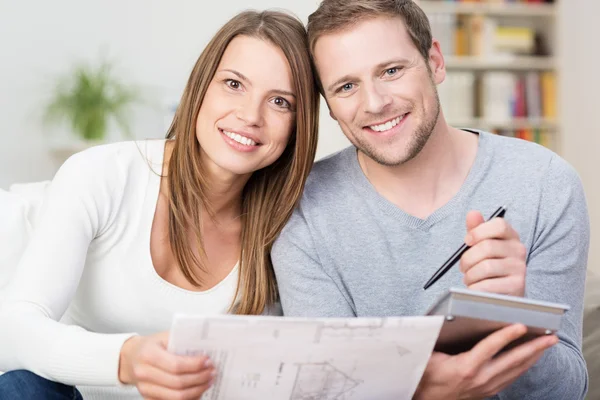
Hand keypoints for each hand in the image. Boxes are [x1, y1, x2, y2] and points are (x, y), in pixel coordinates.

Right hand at [119, 332, 214, 399]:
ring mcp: (145, 389)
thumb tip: (206, 347)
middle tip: (212, 372)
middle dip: (199, 378)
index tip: (208, 361)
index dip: (195, 365)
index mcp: (148, 354)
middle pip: (178, 383)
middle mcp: (144, 373)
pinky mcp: (148, 399)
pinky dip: (189, 398)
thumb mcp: (164, 336)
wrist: (131, 357)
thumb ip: (182, 340)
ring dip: (197, 390)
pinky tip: (198, 390)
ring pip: (176, 397)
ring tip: (208, 381)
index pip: (176, 365)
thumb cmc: (150, 346)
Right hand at [414, 324, 557, 399]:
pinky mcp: (488, 391)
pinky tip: (529, 359)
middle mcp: (480, 379)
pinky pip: (511, 377)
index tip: (521, 325)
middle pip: (513, 361)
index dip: (507, 335)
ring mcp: (486, 387)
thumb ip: (436, 337)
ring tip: (546, 344)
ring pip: (516, 370)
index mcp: (466, 368)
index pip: (491, 348)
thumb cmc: (425, 376)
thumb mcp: (427, 354)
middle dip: (534, 347)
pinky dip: (524, 366)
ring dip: (533, 356)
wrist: (425, 399)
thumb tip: (440, 319)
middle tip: (551, 336)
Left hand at [460, 211, 526, 295]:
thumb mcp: (481, 245)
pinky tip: (475, 288)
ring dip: (470, 275)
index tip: (467, 241)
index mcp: (511, 236)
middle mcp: (519, 250)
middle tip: (463, 267)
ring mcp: (520, 268)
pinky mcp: (517, 287)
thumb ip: (476, 229)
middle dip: (467, 259)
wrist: (502, 293)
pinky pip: (487, 285)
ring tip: (469, 279)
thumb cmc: (489, 265)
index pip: (499, 225)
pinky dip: (475, 288)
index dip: (478, 231)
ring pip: (485, 267)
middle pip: (487, 247)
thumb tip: (472, 213)